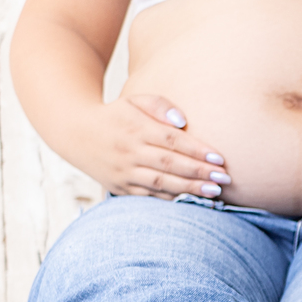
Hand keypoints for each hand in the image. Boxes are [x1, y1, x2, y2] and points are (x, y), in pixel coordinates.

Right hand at [82, 93, 230, 198]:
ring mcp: (124, 172)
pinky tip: (191, 201)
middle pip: (170, 164)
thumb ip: (160, 105)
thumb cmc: (116, 115)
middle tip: (224, 179)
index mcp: (136, 129)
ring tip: (214, 193)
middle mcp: (130, 152)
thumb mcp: (134, 100)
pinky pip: (148, 196)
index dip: (197, 150)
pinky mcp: (120, 187)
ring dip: (189, 190)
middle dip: (199, 173)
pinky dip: (170, 200)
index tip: (220, 158)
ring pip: (161, 183)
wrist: (76, 133)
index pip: (172, 141)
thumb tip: (182, 121)